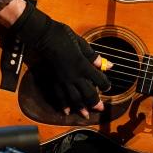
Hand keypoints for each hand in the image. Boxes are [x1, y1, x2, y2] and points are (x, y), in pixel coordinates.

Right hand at [11, 1, 109, 117]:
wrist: (44, 36)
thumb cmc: (64, 36)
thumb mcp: (82, 43)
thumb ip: (93, 56)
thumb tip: (106, 65)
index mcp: (83, 65)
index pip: (99, 79)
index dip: (105, 84)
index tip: (108, 88)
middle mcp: (74, 75)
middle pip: (87, 93)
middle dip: (95, 102)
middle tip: (100, 109)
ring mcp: (63, 79)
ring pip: (73, 98)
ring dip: (80, 108)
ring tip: (85, 116)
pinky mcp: (54, 80)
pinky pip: (59, 95)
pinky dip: (63, 105)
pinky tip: (66, 112)